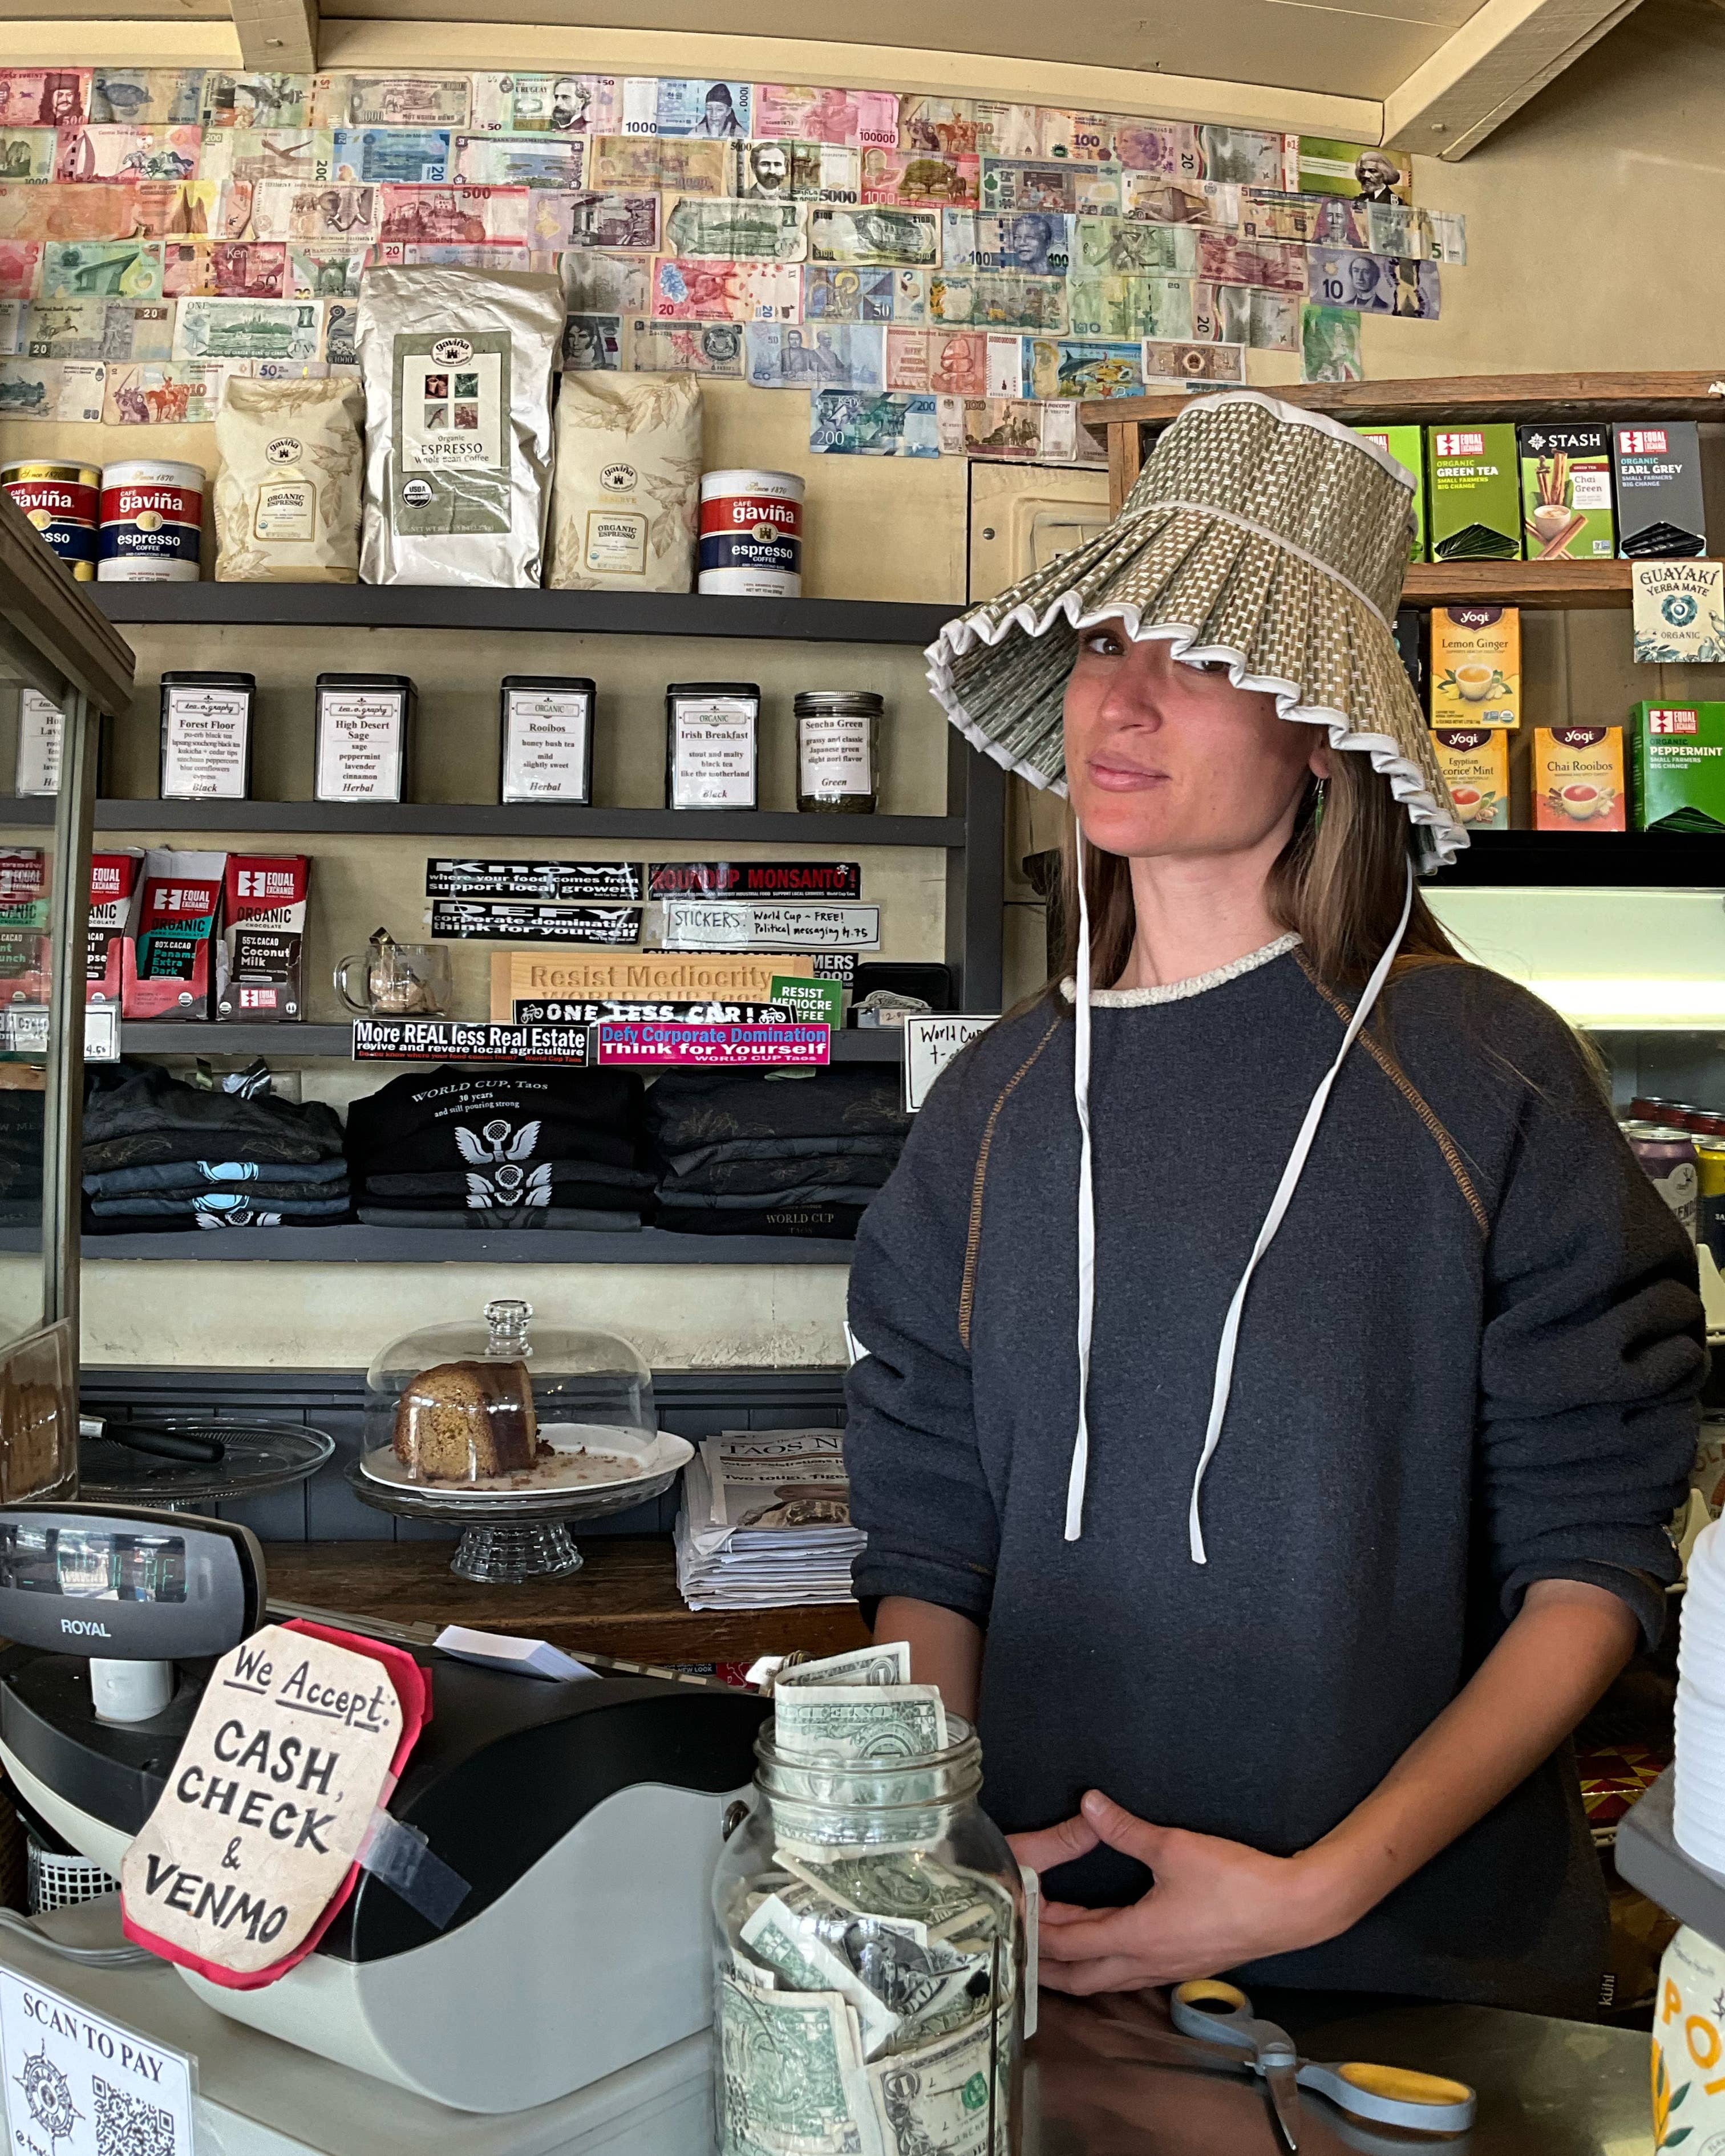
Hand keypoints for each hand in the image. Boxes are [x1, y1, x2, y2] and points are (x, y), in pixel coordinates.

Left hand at [1009, 1790, 1351, 1995]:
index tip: (1012, 1919)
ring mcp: (1167, 1968)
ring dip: (1072, 1967)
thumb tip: (1089, 1804)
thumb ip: (1125, 1828)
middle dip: (1044, 1964)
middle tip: (1017, 1946)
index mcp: (1137, 1936)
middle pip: (1079, 1977)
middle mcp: (1146, 1961)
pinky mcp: (1183, 1964)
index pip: (1070, 1941)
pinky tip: (1103, 1947)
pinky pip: (1128, 1973)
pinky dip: (1102, 1965)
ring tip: (1048, 1949)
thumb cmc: (1238, 1883)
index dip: (1037, 1930)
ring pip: (1104, 1979)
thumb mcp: (1174, 1847)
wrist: (1292, 1909)